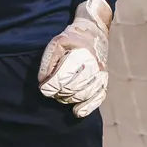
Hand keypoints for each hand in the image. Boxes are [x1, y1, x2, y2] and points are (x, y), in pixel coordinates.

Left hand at [38, 0, 112, 116]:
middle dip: (57, 92)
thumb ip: (48, 63)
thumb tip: (43, 82)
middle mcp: (93, 68)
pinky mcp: (104, 83)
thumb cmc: (72, 39)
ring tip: (60, 93)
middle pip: (70, 90)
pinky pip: (97, 99)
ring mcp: (100, 77)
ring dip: (67, 98)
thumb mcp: (56, 44)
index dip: (49, 87)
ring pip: (81, 96)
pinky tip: (76, 112)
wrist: (94, 34)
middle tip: (51, 89)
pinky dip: (87, 108)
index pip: (62, 79)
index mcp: (81, 56)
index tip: (43, 88)